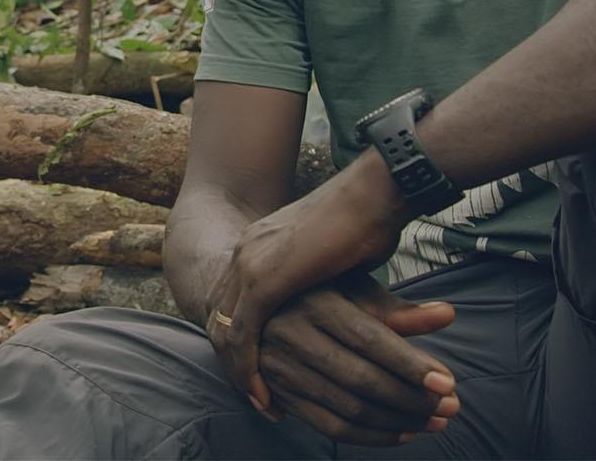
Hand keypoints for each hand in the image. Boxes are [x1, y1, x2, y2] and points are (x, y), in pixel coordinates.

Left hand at [203, 162, 421, 422]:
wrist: (374, 191)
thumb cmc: (366, 223)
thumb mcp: (335, 266)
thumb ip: (323, 291)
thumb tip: (337, 309)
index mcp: (258, 245)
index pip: (233, 303)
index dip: (243, 341)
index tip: (261, 374)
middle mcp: (245, 253)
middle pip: (220, 319)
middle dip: (234, 363)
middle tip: (256, 398)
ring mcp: (250, 264)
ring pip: (225, 331)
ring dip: (239, 372)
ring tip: (261, 404)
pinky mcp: (265, 279)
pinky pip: (242, 335)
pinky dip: (248, 369)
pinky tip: (264, 394)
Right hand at [243, 274, 459, 445]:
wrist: (261, 303)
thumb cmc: (321, 291)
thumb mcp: (355, 290)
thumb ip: (399, 310)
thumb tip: (448, 314)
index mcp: (314, 301)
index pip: (369, 340)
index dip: (410, 365)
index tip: (449, 383)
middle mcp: (291, 334)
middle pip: (360, 379)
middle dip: (411, 399)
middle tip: (451, 407)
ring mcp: (280, 368)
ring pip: (347, 408)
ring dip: (397, 422)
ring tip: (435, 422)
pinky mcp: (279, 393)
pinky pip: (328, 426)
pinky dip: (370, 436)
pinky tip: (403, 433)